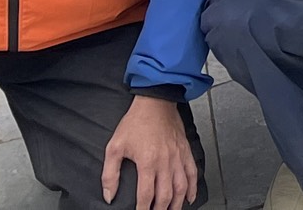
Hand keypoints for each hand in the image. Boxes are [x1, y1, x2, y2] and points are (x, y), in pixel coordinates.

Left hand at [101, 93, 198, 209]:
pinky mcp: (186, 151)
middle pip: (166, 195)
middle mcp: (166, 162)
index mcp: (148, 162)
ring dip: (177, 204)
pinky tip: (190, 197)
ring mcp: (178, 157)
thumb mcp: (115, 147)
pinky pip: (193, 172)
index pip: (146, 195)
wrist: (156, 101)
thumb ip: (110, 174)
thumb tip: (109, 196)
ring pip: (182, 187)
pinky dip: (193, 187)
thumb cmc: (135, 122)